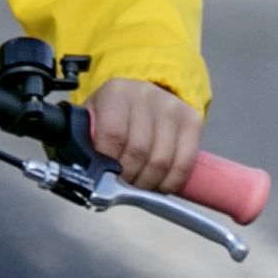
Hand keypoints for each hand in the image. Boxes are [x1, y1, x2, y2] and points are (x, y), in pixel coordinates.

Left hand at [85, 76, 202, 193]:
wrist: (143, 97)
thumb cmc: (114, 113)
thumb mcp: (92, 118)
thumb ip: (85, 139)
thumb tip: (84, 170)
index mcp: (116, 92)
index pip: (113, 135)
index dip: (109, 163)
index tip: (105, 176)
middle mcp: (145, 95)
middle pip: (139, 151)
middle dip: (128, 178)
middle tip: (122, 185)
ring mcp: (172, 107)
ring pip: (161, 161)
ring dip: (148, 183)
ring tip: (138, 185)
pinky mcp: (192, 121)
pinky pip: (184, 163)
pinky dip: (171, 182)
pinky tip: (159, 185)